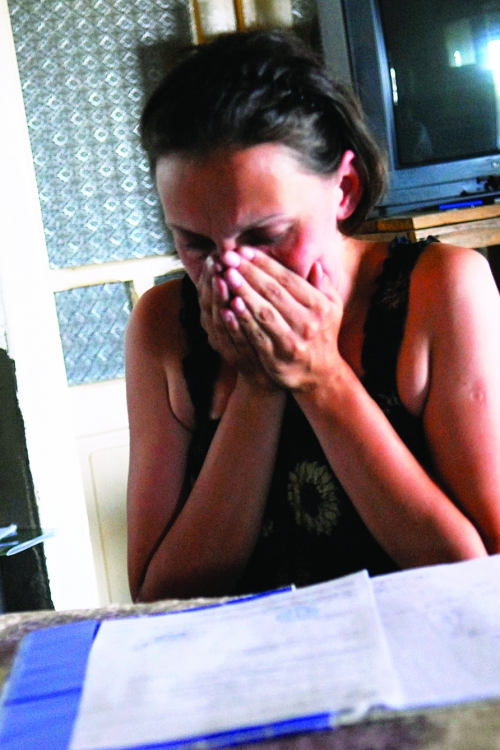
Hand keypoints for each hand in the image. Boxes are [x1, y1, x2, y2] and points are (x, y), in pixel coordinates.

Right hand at [196, 256, 279, 391]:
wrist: (271, 379)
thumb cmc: (264, 338)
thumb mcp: (255, 312)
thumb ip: (253, 288)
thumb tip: (255, 257)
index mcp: (217, 315)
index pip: (209, 289)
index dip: (210, 272)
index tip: (216, 254)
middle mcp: (216, 330)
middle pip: (208, 301)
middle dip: (212, 279)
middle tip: (216, 260)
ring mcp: (225, 346)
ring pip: (216, 319)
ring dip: (218, 298)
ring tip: (221, 279)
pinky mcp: (236, 360)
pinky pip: (229, 339)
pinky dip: (229, 324)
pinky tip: (230, 309)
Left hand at [218, 249, 345, 391]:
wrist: (318, 374)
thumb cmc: (321, 333)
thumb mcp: (331, 307)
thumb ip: (323, 285)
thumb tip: (314, 263)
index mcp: (319, 306)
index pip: (288, 279)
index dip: (265, 263)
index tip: (245, 250)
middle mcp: (308, 323)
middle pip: (273, 293)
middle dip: (249, 273)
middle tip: (229, 258)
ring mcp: (292, 342)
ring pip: (263, 313)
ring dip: (243, 293)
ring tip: (226, 276)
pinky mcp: (276, 359)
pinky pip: (256, 336)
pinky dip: (242, 321)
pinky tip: (228, 306)